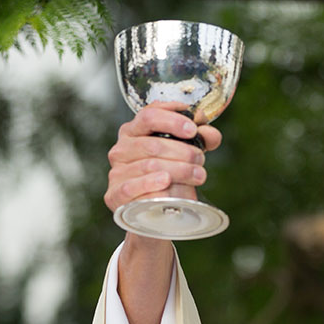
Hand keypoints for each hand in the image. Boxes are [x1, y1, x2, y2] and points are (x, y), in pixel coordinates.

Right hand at [103, 101, 221, 213]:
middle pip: (154, 144)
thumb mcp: (187, 151)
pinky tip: (166, 181)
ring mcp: (117, 171)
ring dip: (179, 170)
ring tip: (198, 175)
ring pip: (149, 165)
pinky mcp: (115, 194)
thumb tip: (209, 133)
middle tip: (200, 159)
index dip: (172, 120)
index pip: (149, 115)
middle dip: (184, 151)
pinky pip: (132, 186)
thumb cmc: (170, 173)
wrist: (157, 209)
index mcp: (135, 130)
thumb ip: (202, 138)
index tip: (193, 129)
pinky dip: (151, 183)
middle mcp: (122, 148)